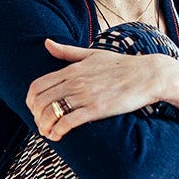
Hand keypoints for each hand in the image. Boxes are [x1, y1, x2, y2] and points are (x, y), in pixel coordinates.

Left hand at [26, 39, 166, 140]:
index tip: (34, 110)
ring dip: (44, 126)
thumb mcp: (92, 54)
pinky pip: (68, 122)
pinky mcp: (96, 109)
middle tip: (41, 124)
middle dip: (36, 116)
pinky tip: (59, 136)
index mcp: (71, 70)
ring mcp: (85, 95)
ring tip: (49, 133)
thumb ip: (67, 52)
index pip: (37, 86)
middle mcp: (74, 82)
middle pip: (40, 101)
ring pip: (51, 113)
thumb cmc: (122, 65)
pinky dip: (58, 131)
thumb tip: (47, 43)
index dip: (30, 101)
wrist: (148, 75)